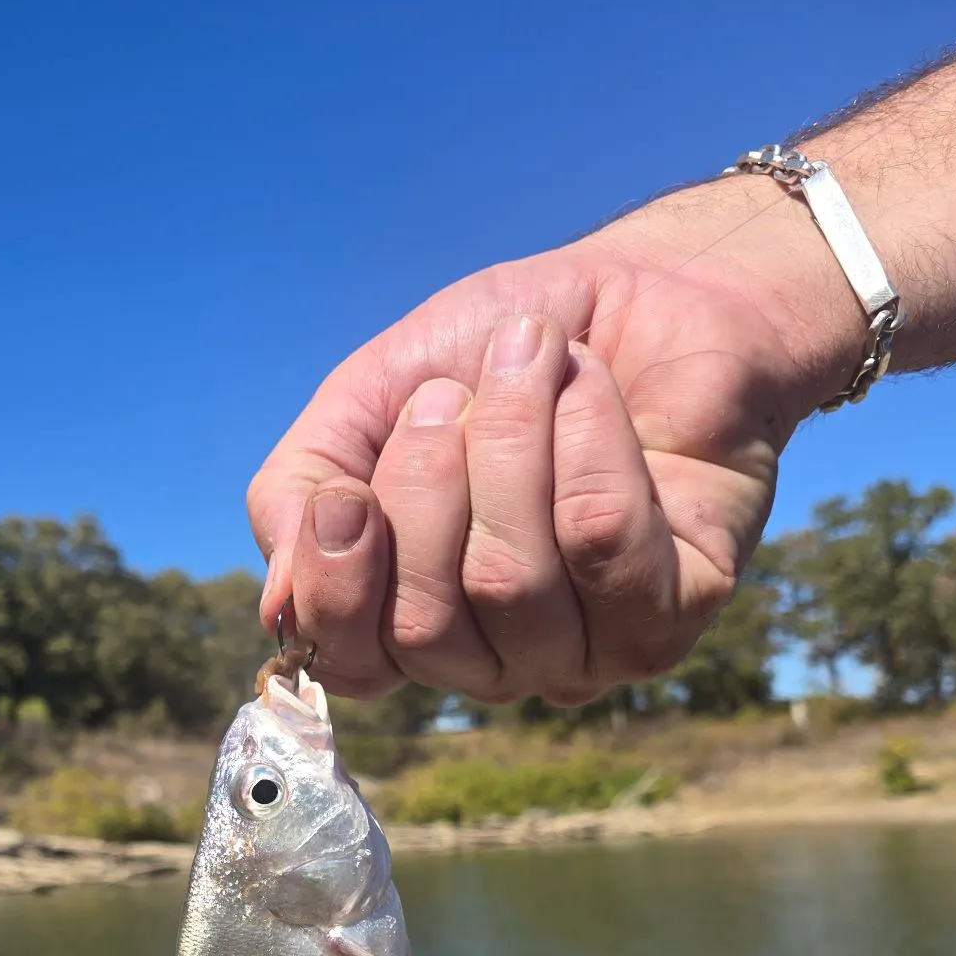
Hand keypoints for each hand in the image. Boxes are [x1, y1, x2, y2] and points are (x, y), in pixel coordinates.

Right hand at [248, 179, 858, 704]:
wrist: (642, 289)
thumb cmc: (494, 357)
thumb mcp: (365, 402)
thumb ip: (299, 494)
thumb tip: (281, 606)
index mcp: (410, 618)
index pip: (351, 665)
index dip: (337, 586)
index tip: (345, 493)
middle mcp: (494, 658)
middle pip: (425, 627)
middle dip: (425, 487)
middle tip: (446, 395)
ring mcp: (587, 650)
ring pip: (511, 585)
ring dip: (508, 444)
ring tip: (528, 360)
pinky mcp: (673, 614)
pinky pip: (604, 547)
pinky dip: (586, 442)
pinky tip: (589, 387)